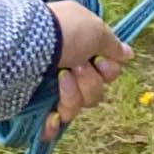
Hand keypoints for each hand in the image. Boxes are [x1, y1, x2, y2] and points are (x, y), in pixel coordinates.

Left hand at [42, 2, 131, 141]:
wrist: (26, 44)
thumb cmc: (64, 32)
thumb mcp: (95, 30)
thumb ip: (112, 45)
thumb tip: (128, 54)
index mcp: (81, 47)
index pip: (107, 71)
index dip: (109, 71)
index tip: (101, 62)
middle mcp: (68, 67)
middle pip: (95, 91)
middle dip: (90, 82)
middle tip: (76, 67)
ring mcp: (51, 87)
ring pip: (79, 106)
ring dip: (74, 93)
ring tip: (61, 77)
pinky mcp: (37, 105)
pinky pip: (53, 123)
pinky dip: (53, 123)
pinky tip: (51, 115)